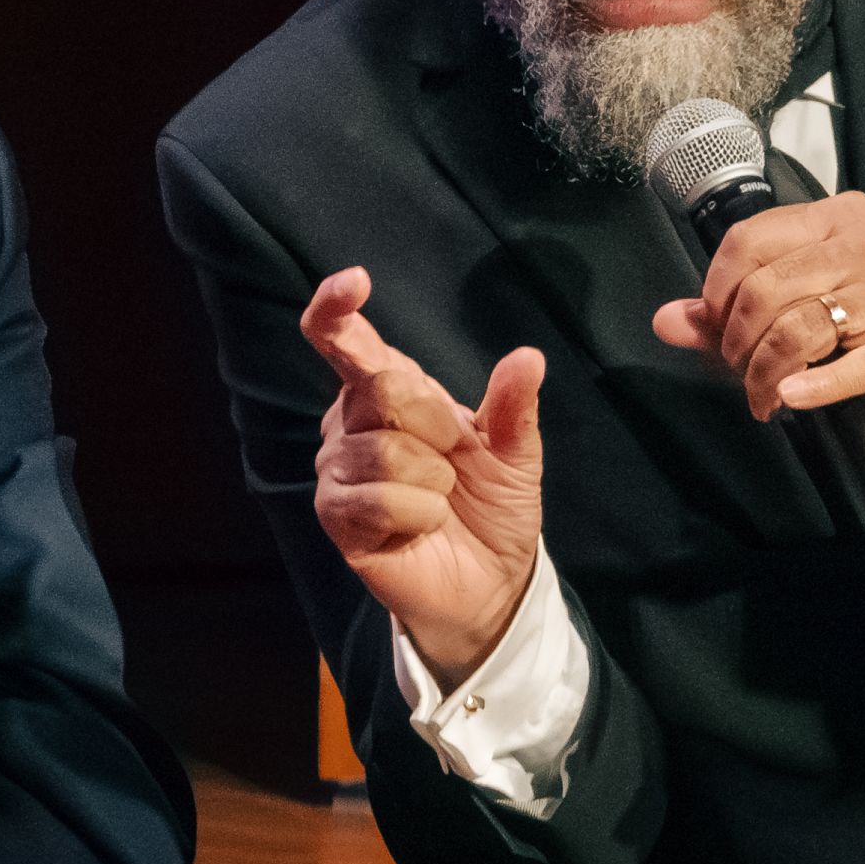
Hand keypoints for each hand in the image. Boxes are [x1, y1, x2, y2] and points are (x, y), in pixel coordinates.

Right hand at [299, 268, 545, 688]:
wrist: (490, 581)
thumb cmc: (491, 506)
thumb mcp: (514, 453)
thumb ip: (512, 407)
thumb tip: (528, 358)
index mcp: (387, 392)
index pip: (345, 340)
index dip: (337, 308)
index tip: (355, 283)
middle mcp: (351, 422)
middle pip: (382, 389)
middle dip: (437, 426)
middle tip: (455, 459)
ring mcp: (338, 469)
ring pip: (384, 450)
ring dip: (432, 480)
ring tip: (439, 499)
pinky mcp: (336, 516)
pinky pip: (378, 498)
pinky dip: (418, 513)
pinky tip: (423, 525)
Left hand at [652, 191, 864, 439]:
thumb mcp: (811, 296)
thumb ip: (735, 306)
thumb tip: (666, 321)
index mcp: (837, 218)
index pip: (749, 239)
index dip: (717, 290)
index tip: (718, 327)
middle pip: (764, 287)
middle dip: (736, 341)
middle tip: (739, 370)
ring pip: (794, 328)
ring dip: (763, 374)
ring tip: (762, 397)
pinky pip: (843, 367)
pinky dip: (809, 387)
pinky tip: (790, 399)